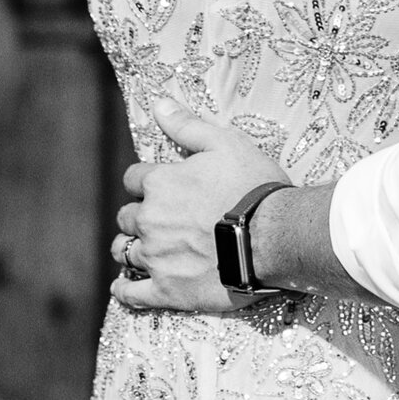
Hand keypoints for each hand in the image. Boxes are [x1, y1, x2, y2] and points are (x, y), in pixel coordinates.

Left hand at [109, 99, 287, 314]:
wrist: (276, 237)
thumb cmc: (254, 187)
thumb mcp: (225, 143)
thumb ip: (187, 126)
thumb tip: (158, 104)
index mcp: (160, 183)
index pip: (133, 178)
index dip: (144, 182)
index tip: (155, 187)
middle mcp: (150, 219)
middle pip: (126, 217)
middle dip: (137, 216)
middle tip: (154, 221)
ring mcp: (157, 257)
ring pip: (124, 251)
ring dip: (128, 248)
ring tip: (138, 251)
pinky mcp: (168, 290)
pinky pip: (133, 294)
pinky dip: (125, 291)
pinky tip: (122, 289)